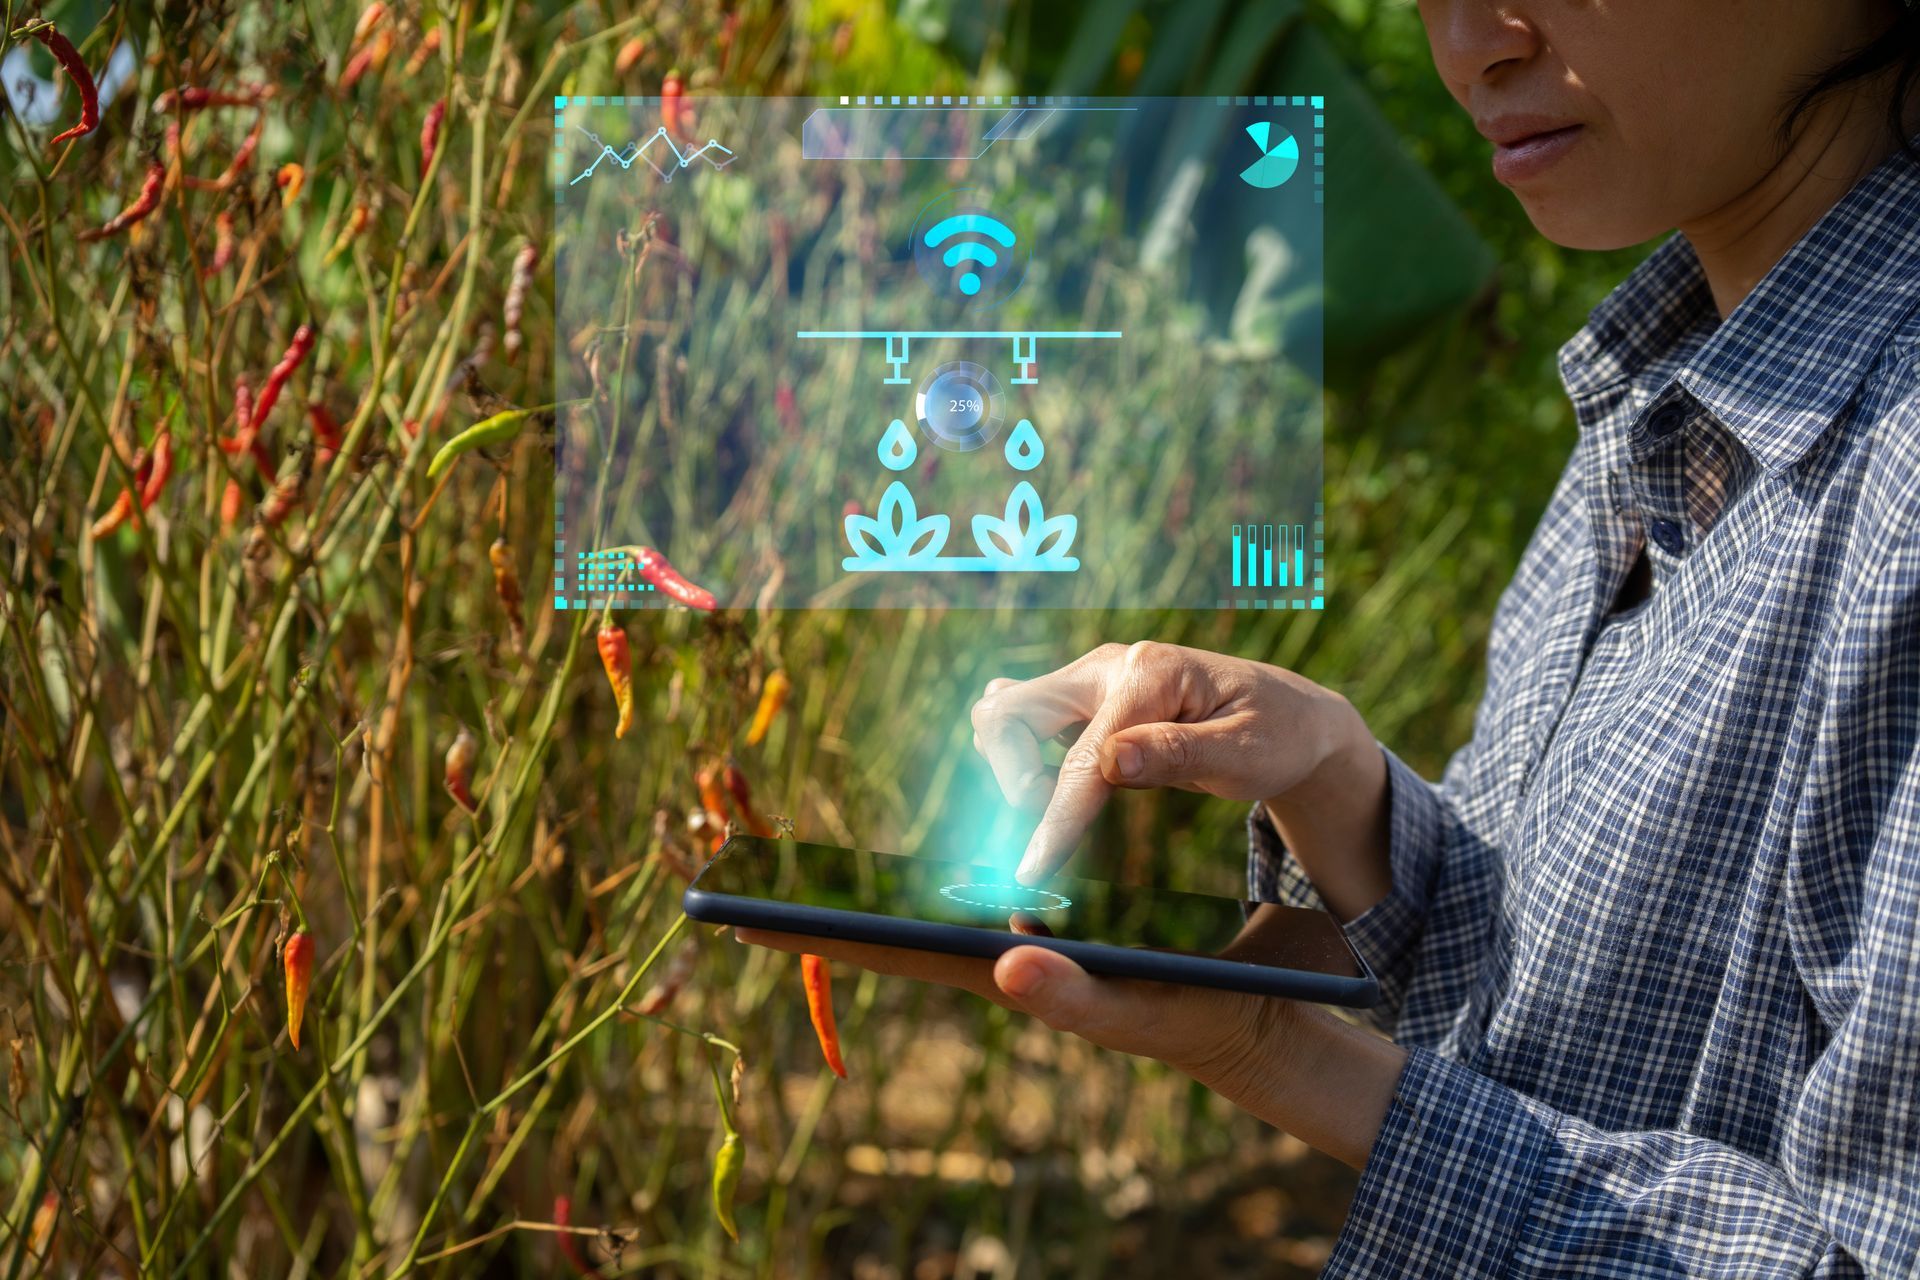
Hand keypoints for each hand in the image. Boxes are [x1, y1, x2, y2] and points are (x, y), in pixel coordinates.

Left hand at [732, 924, 1295, 1094]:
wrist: (1253, 1013)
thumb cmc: (1199, 1013)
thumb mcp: (1142, 1008)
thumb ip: (1077, 1000)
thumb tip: (1006, 966)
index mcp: (1005, 976)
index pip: (891, 954)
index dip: (819, 936)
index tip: (739, 919)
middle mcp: (998, 959)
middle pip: (891, 932)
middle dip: (820, 910)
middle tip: (737, 886)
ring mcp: (1021, 944)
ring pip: (926, 912)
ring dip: (865, 894)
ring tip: (798, 869)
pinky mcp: (1051, 928)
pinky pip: (975, 895)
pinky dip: (932, 878)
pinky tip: (911, 862)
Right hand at [972, 641, 1384, 907]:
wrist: (1290, 718)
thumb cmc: (1275, 736)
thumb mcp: (1246, 754)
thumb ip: (1180, 754)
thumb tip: (1112, 762)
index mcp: (1148, 673)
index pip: (1082, 758)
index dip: (1054, 819)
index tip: (1031, 872)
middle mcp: (1108, 667)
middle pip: (1009, 712)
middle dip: (1012, 775)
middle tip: (1053, 821)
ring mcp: (1092, 682)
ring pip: (1007, 714)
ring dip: (1012, 766)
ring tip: (1058, 806)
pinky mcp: (1086, 704)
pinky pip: (1024, 723)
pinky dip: (1021, 759)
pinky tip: (1054, 790)